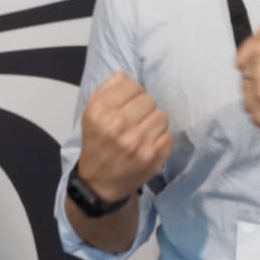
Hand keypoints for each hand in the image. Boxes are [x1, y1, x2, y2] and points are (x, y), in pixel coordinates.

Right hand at [76, 72, 172, 203]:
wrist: (98, 183)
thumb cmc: (97, 143)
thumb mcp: (91, 113)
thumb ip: (107, 89)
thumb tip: (127, 77)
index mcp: (100, 110)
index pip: (131, 85)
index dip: (132, 94)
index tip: (127, 106)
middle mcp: (117, 124)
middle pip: (149, 99)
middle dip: (144, 109)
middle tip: (135, 121)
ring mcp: (136, 141)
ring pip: (162, 116)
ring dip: (154, 123)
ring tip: (143, 133)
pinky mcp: (152, 157)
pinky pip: (169, 135)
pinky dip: (161, 139)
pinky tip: (149, 145)